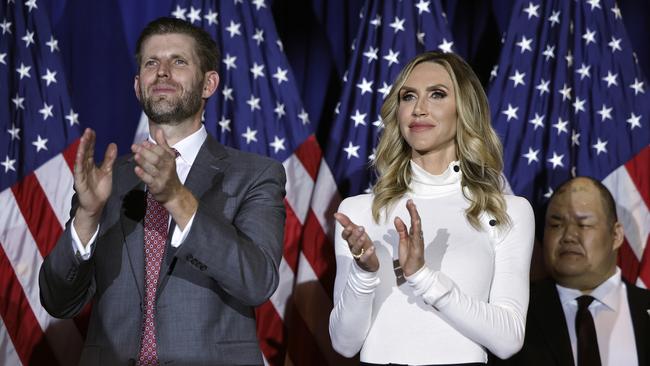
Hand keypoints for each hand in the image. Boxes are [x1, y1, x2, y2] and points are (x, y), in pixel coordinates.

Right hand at [73, 128, 116, 243]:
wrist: (97, 205)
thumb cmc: (100, 188)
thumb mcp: (107, 171)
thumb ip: (109, 158)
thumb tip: (113, 144)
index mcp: (90, 164)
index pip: (90, 150)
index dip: (91, 141)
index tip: (92, 131)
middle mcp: (84, 167)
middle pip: (85, 152)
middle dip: (86, 141)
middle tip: (88, 130)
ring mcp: (81, 174)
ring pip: (81, 159)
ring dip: (82, 149)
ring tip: (84, 139)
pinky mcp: (79, 182)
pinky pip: (79, 171)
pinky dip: (79, 163)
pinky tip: (80, 155)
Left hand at [131, 129, 181, 203]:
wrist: (173, 192)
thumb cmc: (168, 172)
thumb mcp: (168, 157)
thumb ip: (162, 144)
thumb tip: (159, 130)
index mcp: (170, 159)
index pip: (161, 151)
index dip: (152, 146)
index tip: (143, 142)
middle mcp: (167, 168)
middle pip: (156, 159)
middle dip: (145, 152)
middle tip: (134, 147)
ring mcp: (162, 178)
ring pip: (152, 168)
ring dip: (143, 161)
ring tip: (135, 155)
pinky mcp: (157, 186)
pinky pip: (149, 180)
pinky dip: (142, 174)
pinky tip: (136, 169)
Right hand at [334, 213, 378, 271]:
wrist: (369, 261)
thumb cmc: (362, 244)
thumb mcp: (355, 231)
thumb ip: (346, 222)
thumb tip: (336, 214)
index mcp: (350, 239)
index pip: (345, 236)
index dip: (346, 232)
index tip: (349, 226)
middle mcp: (352, 246)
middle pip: (351, 241)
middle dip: (355, 234)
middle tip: (361, 228)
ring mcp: (358, 254)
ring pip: (356, 249)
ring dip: (359, 243)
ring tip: (364, 237)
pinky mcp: (365, 261)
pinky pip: (364, 258)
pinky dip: (368, 253)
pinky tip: (373, 248)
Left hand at [395, 199, 424, 276]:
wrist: (413, 271)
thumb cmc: (409, 257)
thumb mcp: (403, 241)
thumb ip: (401, 230)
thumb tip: (398, 218)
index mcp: (413, 234)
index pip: (412, 220)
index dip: (411, 211)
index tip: (409, 202)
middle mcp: (417, 236)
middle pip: (416, 220)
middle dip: (413, 210)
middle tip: (410, 201)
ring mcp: (418, 241)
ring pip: (417, 226)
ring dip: (415, 216)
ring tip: (412, 207)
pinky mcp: (418, 247)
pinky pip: (417, 236)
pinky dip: (416, 228)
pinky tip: (415, 221)